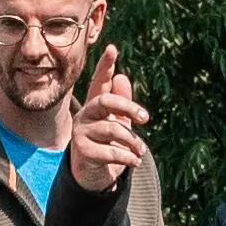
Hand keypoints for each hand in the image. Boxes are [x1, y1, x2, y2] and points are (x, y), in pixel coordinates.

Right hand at [65, 44, 150, 192]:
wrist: (92, 176)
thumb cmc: (108, 145)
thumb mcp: (118, 123)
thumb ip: (122, 103)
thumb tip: (122, 77)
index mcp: (95, 105)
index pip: (100, 81)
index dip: (105, 65)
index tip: (112, 49)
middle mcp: (85, 114)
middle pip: (105, 100)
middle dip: (128, 107)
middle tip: (145, 118)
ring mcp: (81, 132)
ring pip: (112, 128)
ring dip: (132, 142)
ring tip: (141, 150)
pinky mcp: (82, 151)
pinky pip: (110, 151)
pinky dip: (127, 157)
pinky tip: (135, 161)